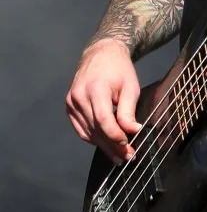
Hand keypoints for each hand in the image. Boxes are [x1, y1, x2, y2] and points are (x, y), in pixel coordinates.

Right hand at [66, 39, 141, 163]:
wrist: (101, 54)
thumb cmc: (119, 69)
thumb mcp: (130, 87)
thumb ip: (129, 111)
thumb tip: (132, 132)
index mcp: (95, 88)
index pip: (103, 119)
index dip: (115, 136)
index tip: (128, 146)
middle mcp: (79, 96)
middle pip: (95, 129)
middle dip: (112, 146)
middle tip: (128, 157)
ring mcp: (71, 102)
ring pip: (88, 132)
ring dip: (104, 146)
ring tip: (119, 156)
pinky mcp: (69, 106)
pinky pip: (81, 129)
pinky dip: (93, 138)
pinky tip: (106, 145)